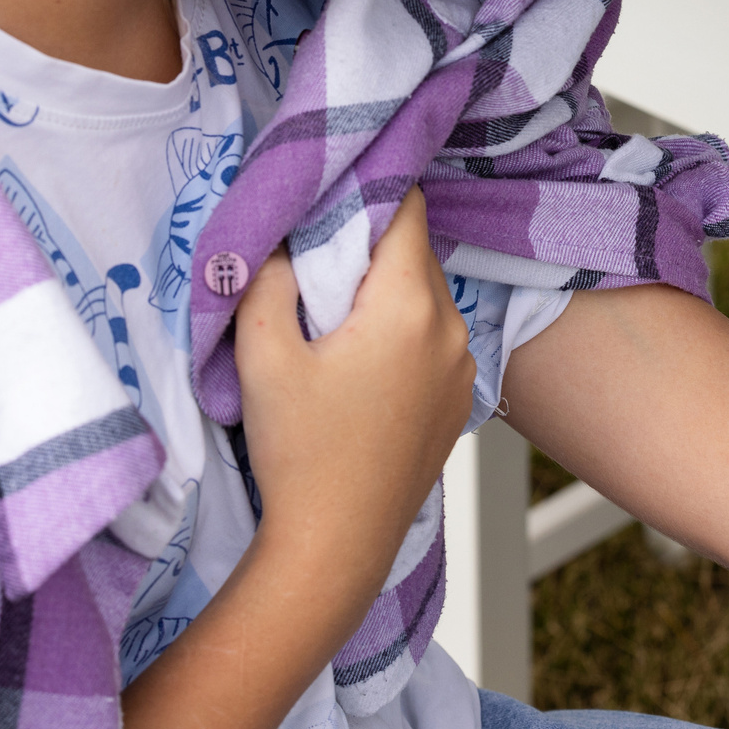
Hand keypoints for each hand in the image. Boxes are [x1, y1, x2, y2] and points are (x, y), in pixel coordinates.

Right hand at [130, 190, 477, 728]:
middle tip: (307, 253)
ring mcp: (464, 368)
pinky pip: (429, 340)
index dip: (365, 186)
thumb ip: (269, 278)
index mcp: (412, 306)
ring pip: (421, 297)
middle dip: (363, 245)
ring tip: (323, 317)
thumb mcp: (264, 355)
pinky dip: (395, 333)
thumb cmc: (299, 454)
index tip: (330, 177)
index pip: (403, 208)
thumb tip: (280, 234)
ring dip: (379, 293)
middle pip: (411, 252)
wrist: (335, 551)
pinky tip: (350, 362)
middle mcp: (454, 329)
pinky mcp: (458, 402)